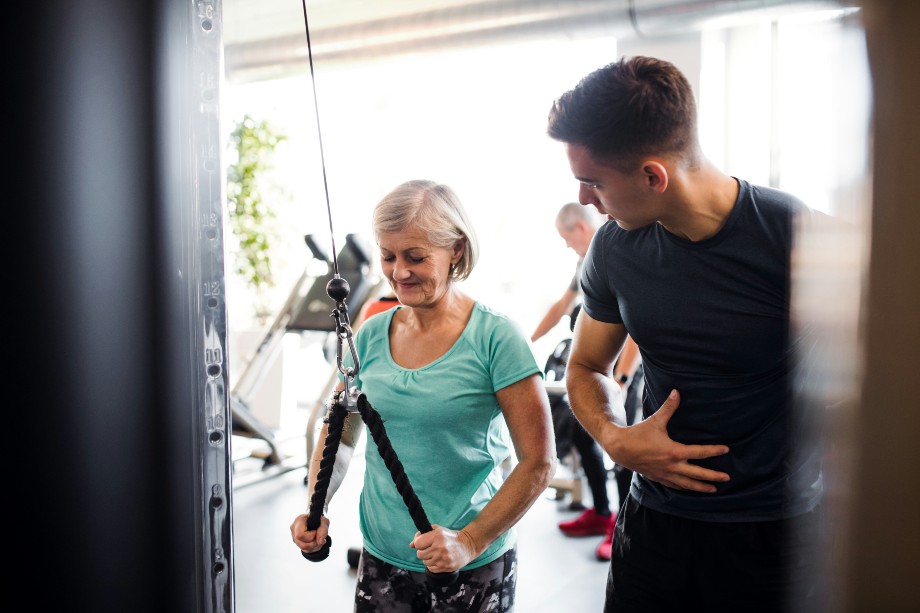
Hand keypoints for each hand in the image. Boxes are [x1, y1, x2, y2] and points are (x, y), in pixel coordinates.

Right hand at [290, 512, 329, 554]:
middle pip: (302, 544)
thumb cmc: (319, 518)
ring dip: (315, 546)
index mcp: (298, 521)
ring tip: (320, 540)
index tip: (316, 530)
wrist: (316, 518)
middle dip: (314, 543)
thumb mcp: (324, 521)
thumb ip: (323, 530)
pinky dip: (313, 548)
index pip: (300, 535)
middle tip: (321, 538)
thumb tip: (319, 542)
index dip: (311, 536)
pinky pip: (305, 549)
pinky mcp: (297, 542)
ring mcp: (294, 536)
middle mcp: (294, 529)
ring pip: (304, 548)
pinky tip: (317, 541)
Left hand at [409, 525, 475, 573]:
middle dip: (423, 551)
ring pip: (425, 562)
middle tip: (430, 549)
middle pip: (419, 554)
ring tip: (436, 554)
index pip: (417, 543)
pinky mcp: (446, 567)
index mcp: (437, 536)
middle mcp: (440, 547)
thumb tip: (411, 545)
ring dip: (428, 559)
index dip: (418, 543)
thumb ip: (423, 535)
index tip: (422, 542)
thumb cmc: (451, 537)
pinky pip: (431, 569)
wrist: (467, 545)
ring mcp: (443, 558)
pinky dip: (433, 565)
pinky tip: (439, 560)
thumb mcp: (438, 530)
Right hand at [609, 389, 729, 492]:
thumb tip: (677, 392)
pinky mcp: (658, 477)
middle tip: (727, 478)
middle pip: (697, 473)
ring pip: (687, 484)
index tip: (726, 449)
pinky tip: (690, 488)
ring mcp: (665, 474)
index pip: (700, 452)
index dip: (714, 450)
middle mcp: (672, 465)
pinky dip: (685, 487)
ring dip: (701, 486)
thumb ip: (668, 407)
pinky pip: (675, 485)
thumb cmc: (638, 434)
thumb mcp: (655, 420)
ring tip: (713, 489)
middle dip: (713, 476)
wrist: (620, 448)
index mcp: (674, 452)